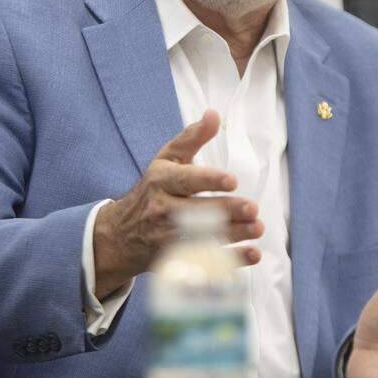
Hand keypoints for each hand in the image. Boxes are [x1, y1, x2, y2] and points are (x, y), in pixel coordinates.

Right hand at [92, 110, 263, 297]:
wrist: (121, 234)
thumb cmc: (152, 189)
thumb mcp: (166, 158)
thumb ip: (192, 137)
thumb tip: (214, 114)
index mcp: (162, 180)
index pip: (186, 180)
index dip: (209, 180)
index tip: (232, 180)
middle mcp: (163, 209)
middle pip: (197, 212)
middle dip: (226, 212)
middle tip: (252, 208)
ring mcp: (167, 238)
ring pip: (203, 238)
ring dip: (233, 236)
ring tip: (257, 228)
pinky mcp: (175, 260)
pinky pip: (205, 263)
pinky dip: (230, 261)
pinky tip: (252, 254)